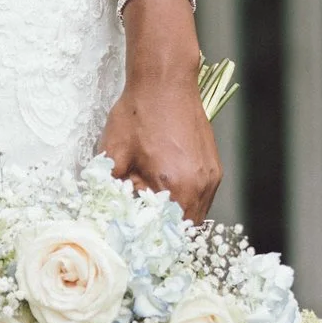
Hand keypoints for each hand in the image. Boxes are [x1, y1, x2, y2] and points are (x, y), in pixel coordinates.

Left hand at [99, 8, 220, 222]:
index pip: (168, 234)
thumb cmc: (137, 114)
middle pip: (186, 228)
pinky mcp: (213, 165)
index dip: (152, 240)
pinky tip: (166, 188)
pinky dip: (185, 199)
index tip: (137, 239)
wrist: (164, 82)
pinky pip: (202, 195)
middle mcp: (199, 184)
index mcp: (175, 186)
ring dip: (176, 216)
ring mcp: (211, 175)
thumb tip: (108, 213)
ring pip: (196, 213)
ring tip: (152, 206)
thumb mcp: (113, 155)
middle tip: (142, 225)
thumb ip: (112, 190)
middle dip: (164, 231)